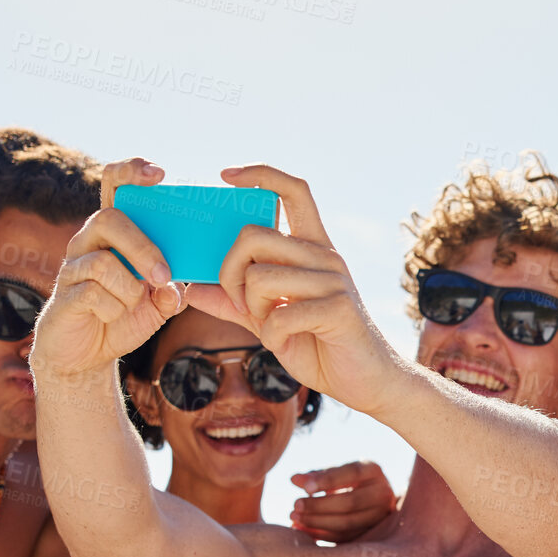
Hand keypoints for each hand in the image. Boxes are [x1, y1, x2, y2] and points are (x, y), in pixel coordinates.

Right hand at [33, 158, 184, 381]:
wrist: (85, 357)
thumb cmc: (122, 319)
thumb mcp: (158, 305)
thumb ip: (173, 292)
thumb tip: (177, 286)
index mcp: (114, 234)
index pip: (113, 186)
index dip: (130, 171)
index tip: (158, 174)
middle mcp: (88, 242)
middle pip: (109, 219)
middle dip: (142, 248)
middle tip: (163, 275)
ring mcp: (73, 267)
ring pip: (104, 263)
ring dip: (130, 289)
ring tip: (135, 305)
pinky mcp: (64, 295)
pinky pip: (93, 293)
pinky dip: (114, 309)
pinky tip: (113, 317)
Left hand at [182, 166, 407, 414]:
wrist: (367, 382)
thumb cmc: (320, 346)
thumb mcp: (269, 320)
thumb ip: (233, 302)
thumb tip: (190, 287)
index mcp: (313, 248)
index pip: (293, 191)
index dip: (260, 175)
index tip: (227, 177)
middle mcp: (325, 256)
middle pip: (254, 236)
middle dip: (229, 272)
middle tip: (240, 301)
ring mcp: (334, 281)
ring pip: (260, 278)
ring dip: (252, 310)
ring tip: (270, 328)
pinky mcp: (339, 309)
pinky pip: (278, 316)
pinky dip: (272, 337)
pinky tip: (287, 344)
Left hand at [290, 460, 396, 541]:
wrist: (374, 498)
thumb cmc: (349, 480)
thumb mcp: (336, 472)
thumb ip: (316, 476)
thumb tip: (294, 479)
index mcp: (373, 470)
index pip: (352, 473)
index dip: (328, 480)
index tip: (305, 488)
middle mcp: (382, 493)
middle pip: (350, 502)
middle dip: (319, 506)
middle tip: (295, 505)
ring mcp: (379, 516)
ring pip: (347, 523)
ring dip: (317, 523)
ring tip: (295, 518)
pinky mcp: (371, 533)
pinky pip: (344, 537)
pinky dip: (321, 535)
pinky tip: (303, 530)